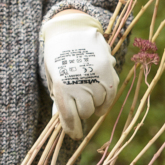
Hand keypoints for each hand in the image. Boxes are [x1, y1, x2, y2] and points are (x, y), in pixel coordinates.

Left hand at [40, 11, 118, 138]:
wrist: (72, 29)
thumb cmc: (57, 55)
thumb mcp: (53, 78)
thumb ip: (59, 100)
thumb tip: (63, 122)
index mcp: (62, 87)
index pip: (70, 118)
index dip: (72, 130)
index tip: (73, 134)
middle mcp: (81, 84)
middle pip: (86, 112)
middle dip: (81, 112)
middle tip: (77, 104)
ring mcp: (97, 78)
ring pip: (99, 105)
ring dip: (93, 104)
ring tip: (86, 91)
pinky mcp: (109, 72)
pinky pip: (110, 96)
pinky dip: (105, 99)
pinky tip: (98, 95)